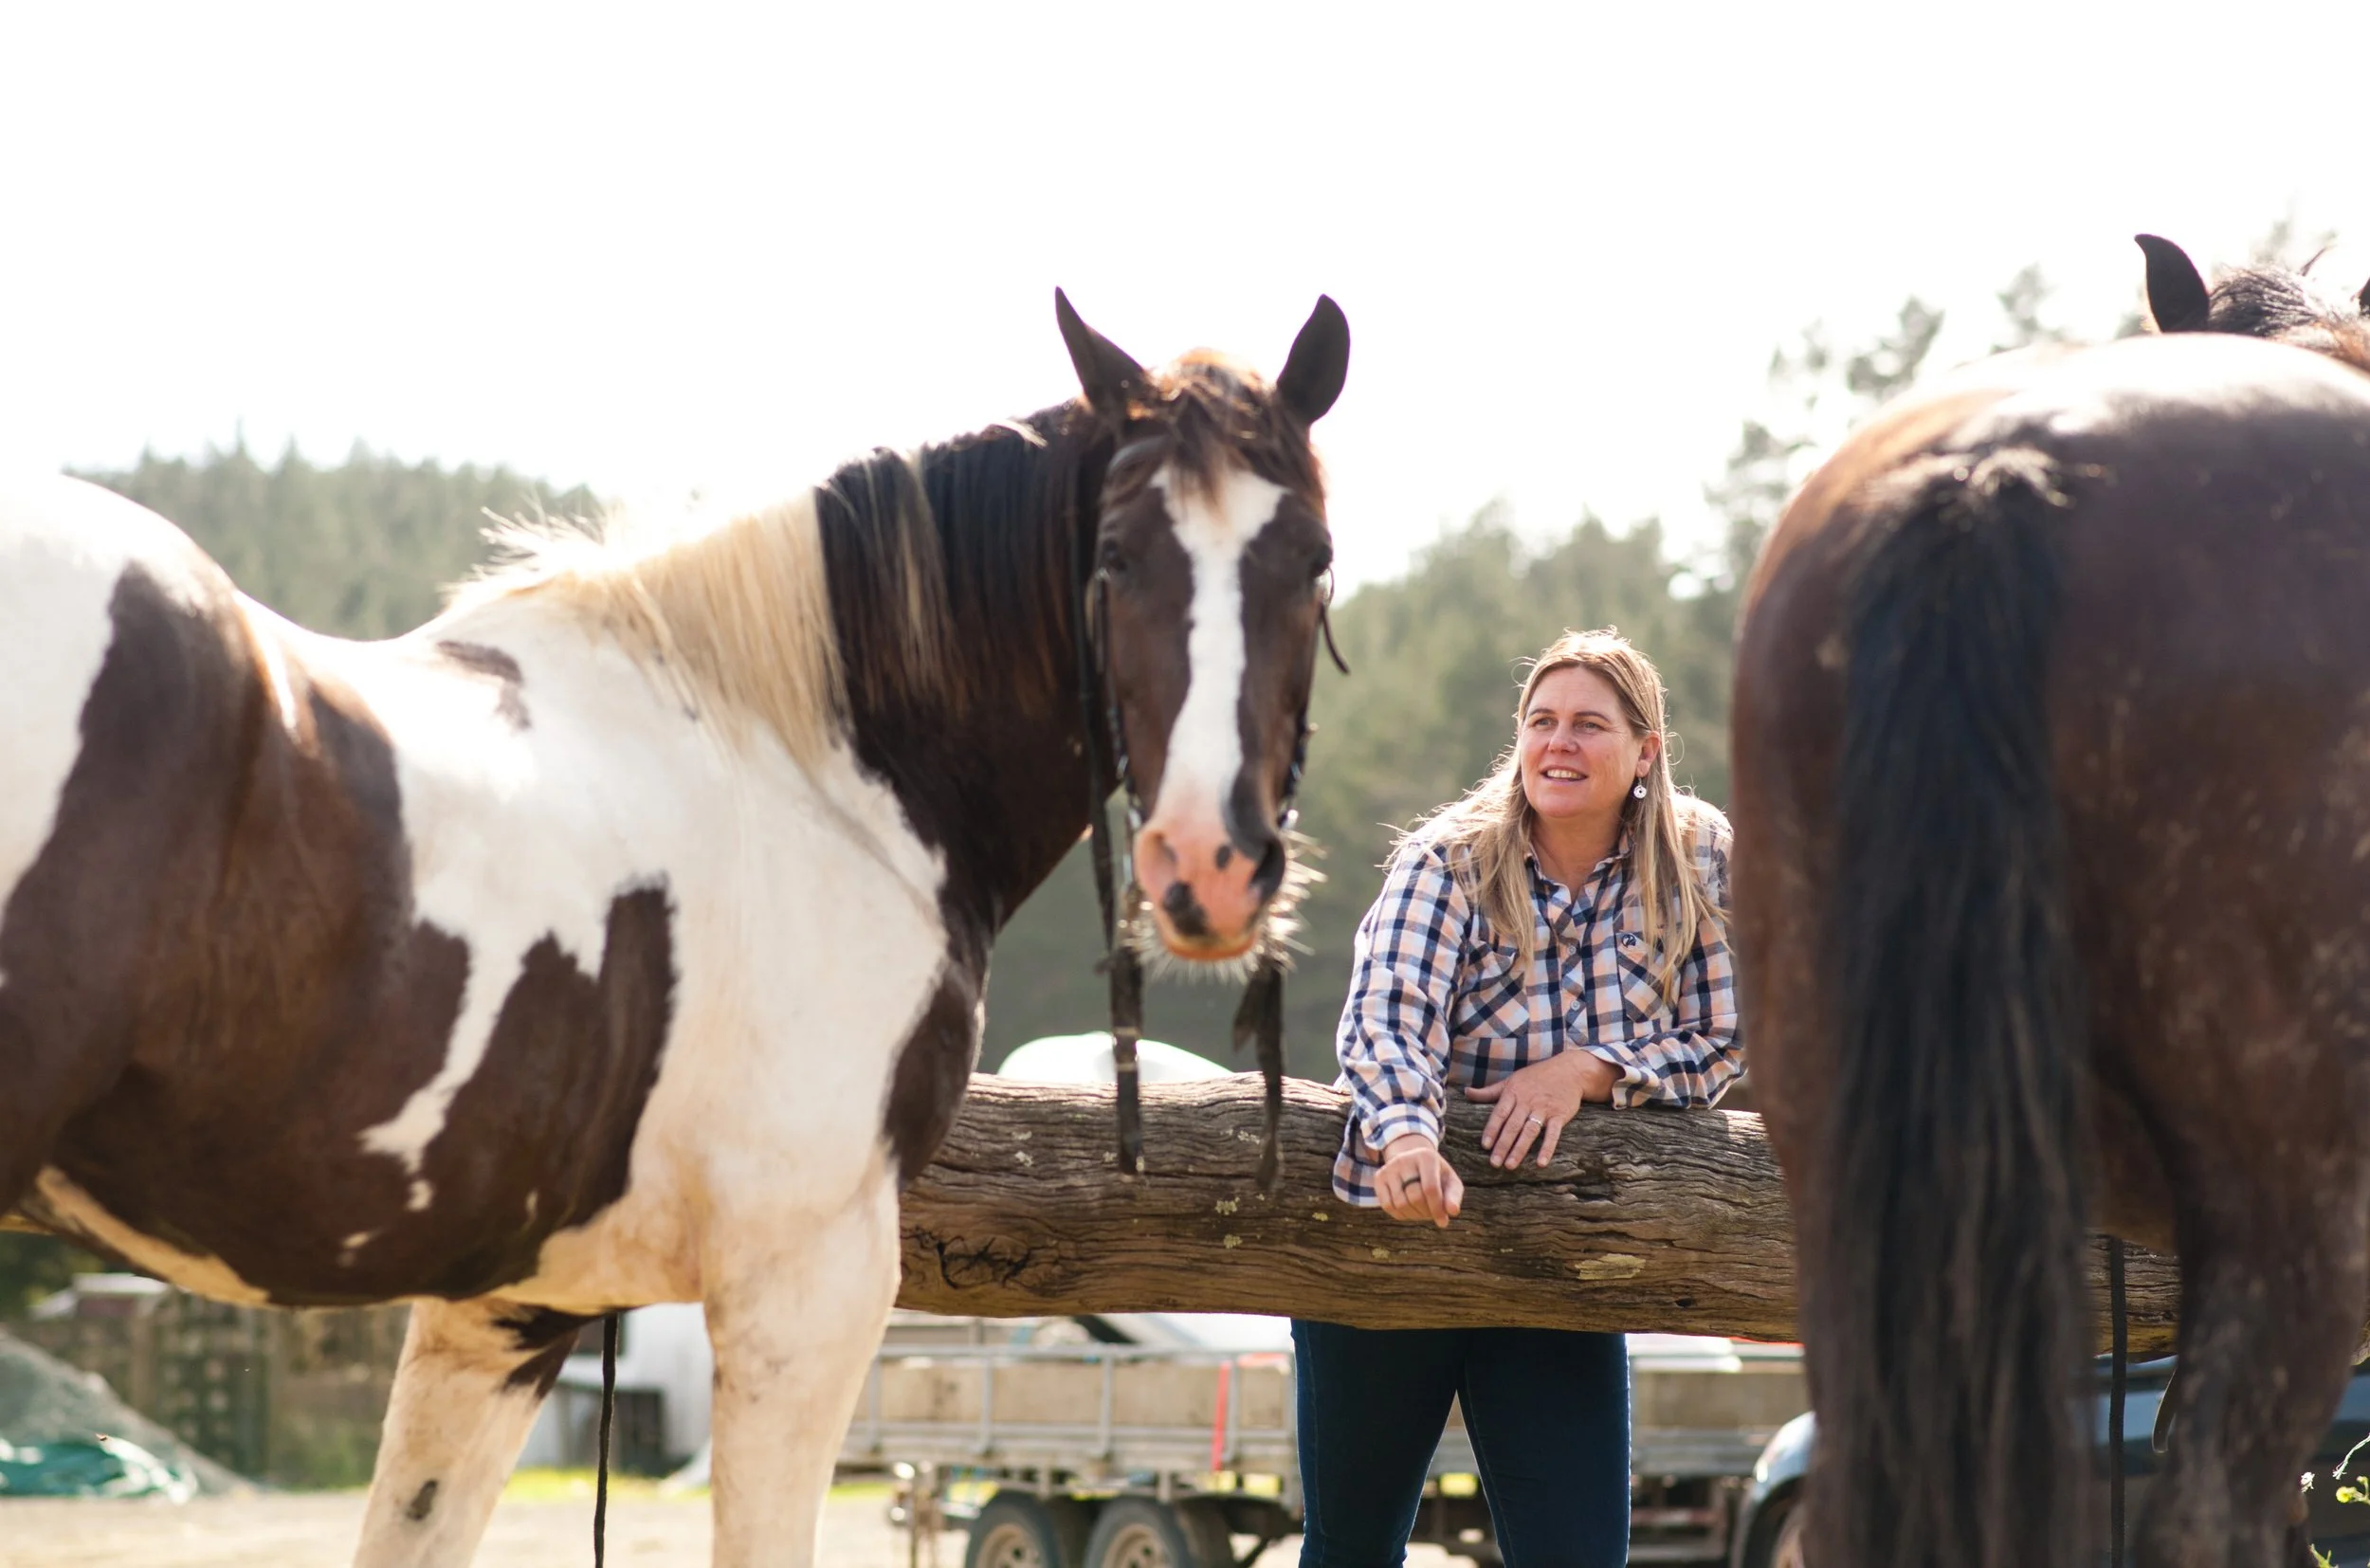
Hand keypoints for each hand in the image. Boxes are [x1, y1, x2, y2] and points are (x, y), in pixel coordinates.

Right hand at [1375, 1134, 1462, 1227]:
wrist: (1414, 1162)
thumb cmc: (1437, 1176)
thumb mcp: (1450, 1182)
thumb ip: (1454, 1196)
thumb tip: (1453, 1211)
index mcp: (1426, 1157)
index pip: (1430, 1188)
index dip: (1437, 1209)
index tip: (1444, 1222)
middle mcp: (1404, 1159)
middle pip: (1414, 1197)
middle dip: (1426, 1212)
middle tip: (1432, 1212)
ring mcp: (1389, 1168)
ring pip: (1400, 1204)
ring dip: (1414, 1215)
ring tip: (1422, 1210)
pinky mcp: (1379, 1177)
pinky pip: (1388, 1206)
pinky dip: (1401, 1214)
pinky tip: (1409, 1209)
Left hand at [1466, 1051, 1614, 1167]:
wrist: (1570, 1070)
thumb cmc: (1536, 1077)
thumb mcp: (1511, 1080)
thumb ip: (1489, 1091)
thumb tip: (1466, 1092)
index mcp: (1513, 1092)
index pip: (1499, 1113)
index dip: (1492, 1129)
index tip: (1485, 1146)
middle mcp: (1527, 1101)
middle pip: (1513, 1126)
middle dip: (1503, 1145)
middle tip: (1495, 1163)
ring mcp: (1544, 1108)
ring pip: (1529, 1131)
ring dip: (1520, 1149)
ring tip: (1510, 1165)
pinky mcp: (1560, 1115)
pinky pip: (1553, 1134)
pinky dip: (1547, 1148)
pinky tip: (1541, 1163)